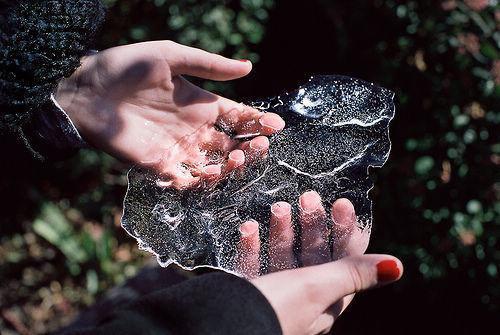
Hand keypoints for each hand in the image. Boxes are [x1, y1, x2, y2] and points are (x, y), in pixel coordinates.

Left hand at [55, 41, 284, 188]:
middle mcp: (194, 129)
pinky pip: (187, 180)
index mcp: (201, 104)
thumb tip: (248, 67)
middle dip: (251, 147)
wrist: (87, 90)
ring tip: (237, 157)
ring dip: (231, 166)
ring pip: (215, 165)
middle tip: (259, 145)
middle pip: (232, 145)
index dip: (258, 121)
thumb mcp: (171, 57)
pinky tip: (211, 174)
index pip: (238, 117)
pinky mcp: (160, 165)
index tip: (276, 125)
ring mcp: (179, 149)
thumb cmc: (127, 67)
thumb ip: (209, 66)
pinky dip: (201, 182)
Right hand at [236, 191, 402, 333]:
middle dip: (312, 224)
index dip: (345, 231)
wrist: (220, 327)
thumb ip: (353, 273)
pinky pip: (254, 263)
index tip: (340, 203)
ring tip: (279, 206)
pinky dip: (253, 245)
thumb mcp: (318, 287)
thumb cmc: (275, 308)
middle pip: (313, 254)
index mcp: (326, 300)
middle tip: (308, 196)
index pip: (344, 260)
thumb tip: (397, 267)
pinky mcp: (250, 292)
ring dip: (282, 229)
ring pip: (283, 254)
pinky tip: (248, 226)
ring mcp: (276, 294)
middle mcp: (304, 298)